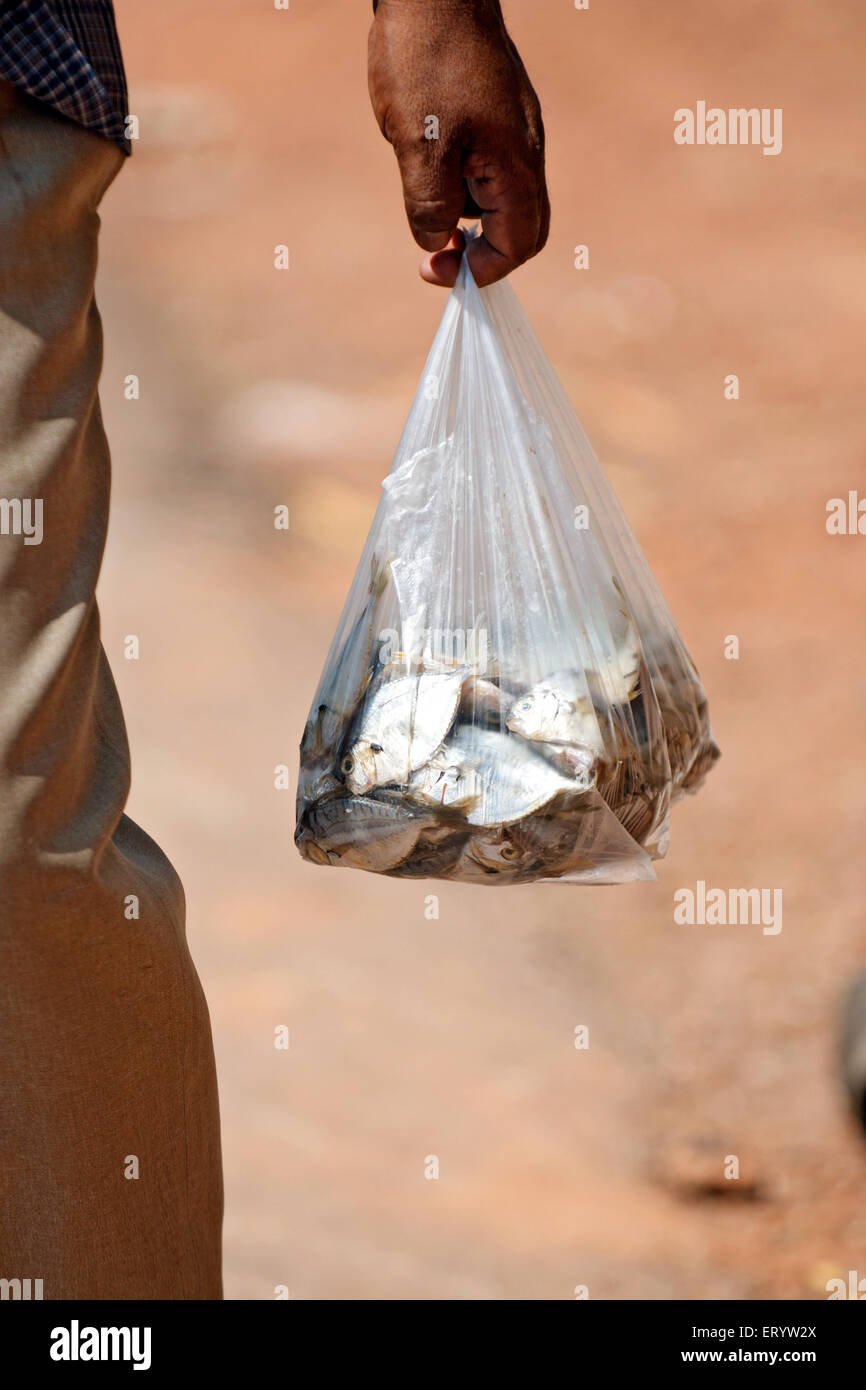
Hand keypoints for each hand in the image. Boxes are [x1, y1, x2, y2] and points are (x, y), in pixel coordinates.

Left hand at [368, 0, 548, 286]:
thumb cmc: (426, 58)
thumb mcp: (418, 144)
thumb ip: (430, 205)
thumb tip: (435, 244)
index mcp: (517, 165)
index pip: (518, 245)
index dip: (481, 271)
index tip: (435, 269)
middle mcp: (527, 151)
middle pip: (519, 228)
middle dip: (477, 250)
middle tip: (432, 253)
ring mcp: (515, 130)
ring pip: (497, 197)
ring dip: (461, 210)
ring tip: (420, 181)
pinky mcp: (498, 112)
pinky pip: (487, 165)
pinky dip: (459, 179)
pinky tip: (425, 153)